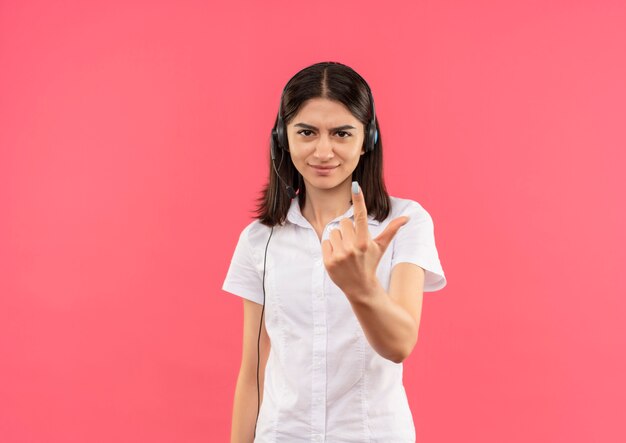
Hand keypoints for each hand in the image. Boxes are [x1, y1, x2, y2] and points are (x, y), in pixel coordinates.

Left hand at [321, 181, 409, 300]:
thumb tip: (407, 218)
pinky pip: (325, 242)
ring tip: (345, 251)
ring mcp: (340, 255)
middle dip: (347, 230)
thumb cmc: (371, 263)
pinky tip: (338, 257)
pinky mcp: (329, 262)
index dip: (359, 200)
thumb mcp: (381, 246)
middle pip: (343, 222)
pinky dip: (330, 248)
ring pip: (333, 231)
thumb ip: (391, 230)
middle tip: (353, 244)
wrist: (360, 287)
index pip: (361, 216)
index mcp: (365, 242)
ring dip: (338, 239)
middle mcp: (352, 248)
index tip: (356, 186)